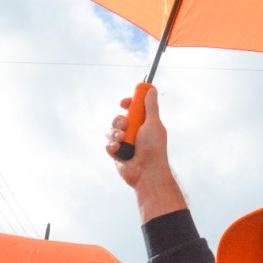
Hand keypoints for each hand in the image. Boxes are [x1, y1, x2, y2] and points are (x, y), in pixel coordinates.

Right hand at [105, 86, 186, 222]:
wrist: (146, 171)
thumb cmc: (154, 148)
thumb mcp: (153, 123)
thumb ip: (151, 107)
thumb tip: (151, 90)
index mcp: (144, 124)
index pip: (133, 109)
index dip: (128, 103)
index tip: (124, 102)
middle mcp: (134, 132)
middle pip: (119, 118)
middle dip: (119, 121)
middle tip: (125, 125)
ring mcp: (124, 143)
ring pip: (111, 131)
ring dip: (115, 134)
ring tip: (122, 140)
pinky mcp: (117, 154)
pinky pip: (108, 145)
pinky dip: (112, 146)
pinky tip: (118, 149)